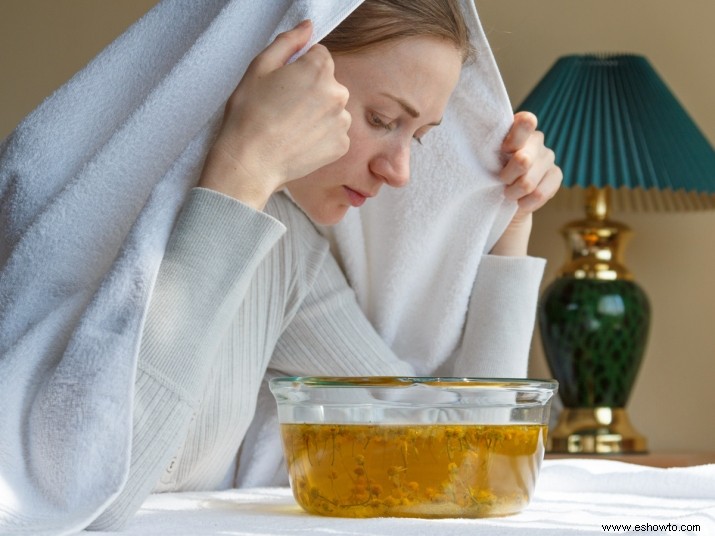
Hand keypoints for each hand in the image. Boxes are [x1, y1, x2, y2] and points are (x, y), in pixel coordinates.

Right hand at [199, 20, 351, 208]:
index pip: (320, 57)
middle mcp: (338, 93)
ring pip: (332, 109)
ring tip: (291, 127)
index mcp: (319, 69)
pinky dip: (321, 136)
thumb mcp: (260, 67)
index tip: (284, 85)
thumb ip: (288, 42)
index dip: (300, 69)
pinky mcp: (342, 145)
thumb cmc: (250, 115)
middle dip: (311, 91)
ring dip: (317, 114)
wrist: (251, 162)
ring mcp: (343, 122)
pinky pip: (334, 133)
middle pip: (328, 84)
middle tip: (284, 108)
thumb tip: (308, 27)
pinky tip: (300, 141)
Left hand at [490, 111, 561, 255]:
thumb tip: (496, 151)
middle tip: (500, 181)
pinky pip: (540, 193)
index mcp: (516, 128)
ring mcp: (548, 156)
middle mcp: (535, 139)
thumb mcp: (484, 163)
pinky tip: (520, 201)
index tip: (504, 150)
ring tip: (508, 193)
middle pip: (523, 160)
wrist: (502, 199)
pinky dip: (526, 202)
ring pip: (529, 182)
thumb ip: (490, 152)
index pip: (526, 122)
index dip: (514, 139)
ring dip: (514, 192)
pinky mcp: (556, 174)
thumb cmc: (488, 175)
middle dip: (507, 177)